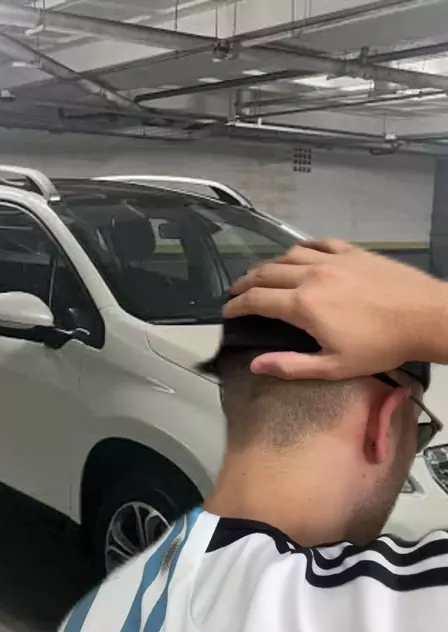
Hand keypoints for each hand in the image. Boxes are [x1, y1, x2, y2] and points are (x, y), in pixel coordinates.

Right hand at [224, 240, 447, 380]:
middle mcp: (312, 276)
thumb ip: (290, 366)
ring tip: (262, 275)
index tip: (228, 312)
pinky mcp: (353, 252)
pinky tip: (299, 254)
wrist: (423, 317)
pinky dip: (301, 249)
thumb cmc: (381, 347)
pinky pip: (319, 243)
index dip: (237, 306)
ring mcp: (333, 260)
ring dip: (270, 265)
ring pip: (289, 255)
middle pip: (267, 273)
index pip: (257, 300)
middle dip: (246, 283)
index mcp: (304, 305)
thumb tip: (256, 365)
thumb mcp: (333, 367)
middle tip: (237, 293)